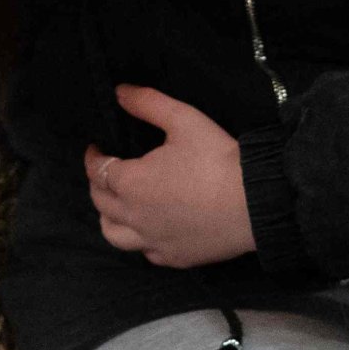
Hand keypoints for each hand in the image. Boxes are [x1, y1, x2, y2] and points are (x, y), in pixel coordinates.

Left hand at [85, 86, 256, 269]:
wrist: (255, 202)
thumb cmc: (218, 159)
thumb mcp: (183, 120)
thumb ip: (148, 103)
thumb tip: (120, 92)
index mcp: (131, 183)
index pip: (98, 171)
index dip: (93, 158)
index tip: (96, 149)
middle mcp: (135, 217)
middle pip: (101, 203)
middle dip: (98, 184)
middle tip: (105, 171)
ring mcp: (153, 241)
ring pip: (114, 234)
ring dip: (109, 217)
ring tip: (117, 205)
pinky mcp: (174, 258)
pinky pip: (145, 253)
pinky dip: (140, 240)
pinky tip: (150, 229)